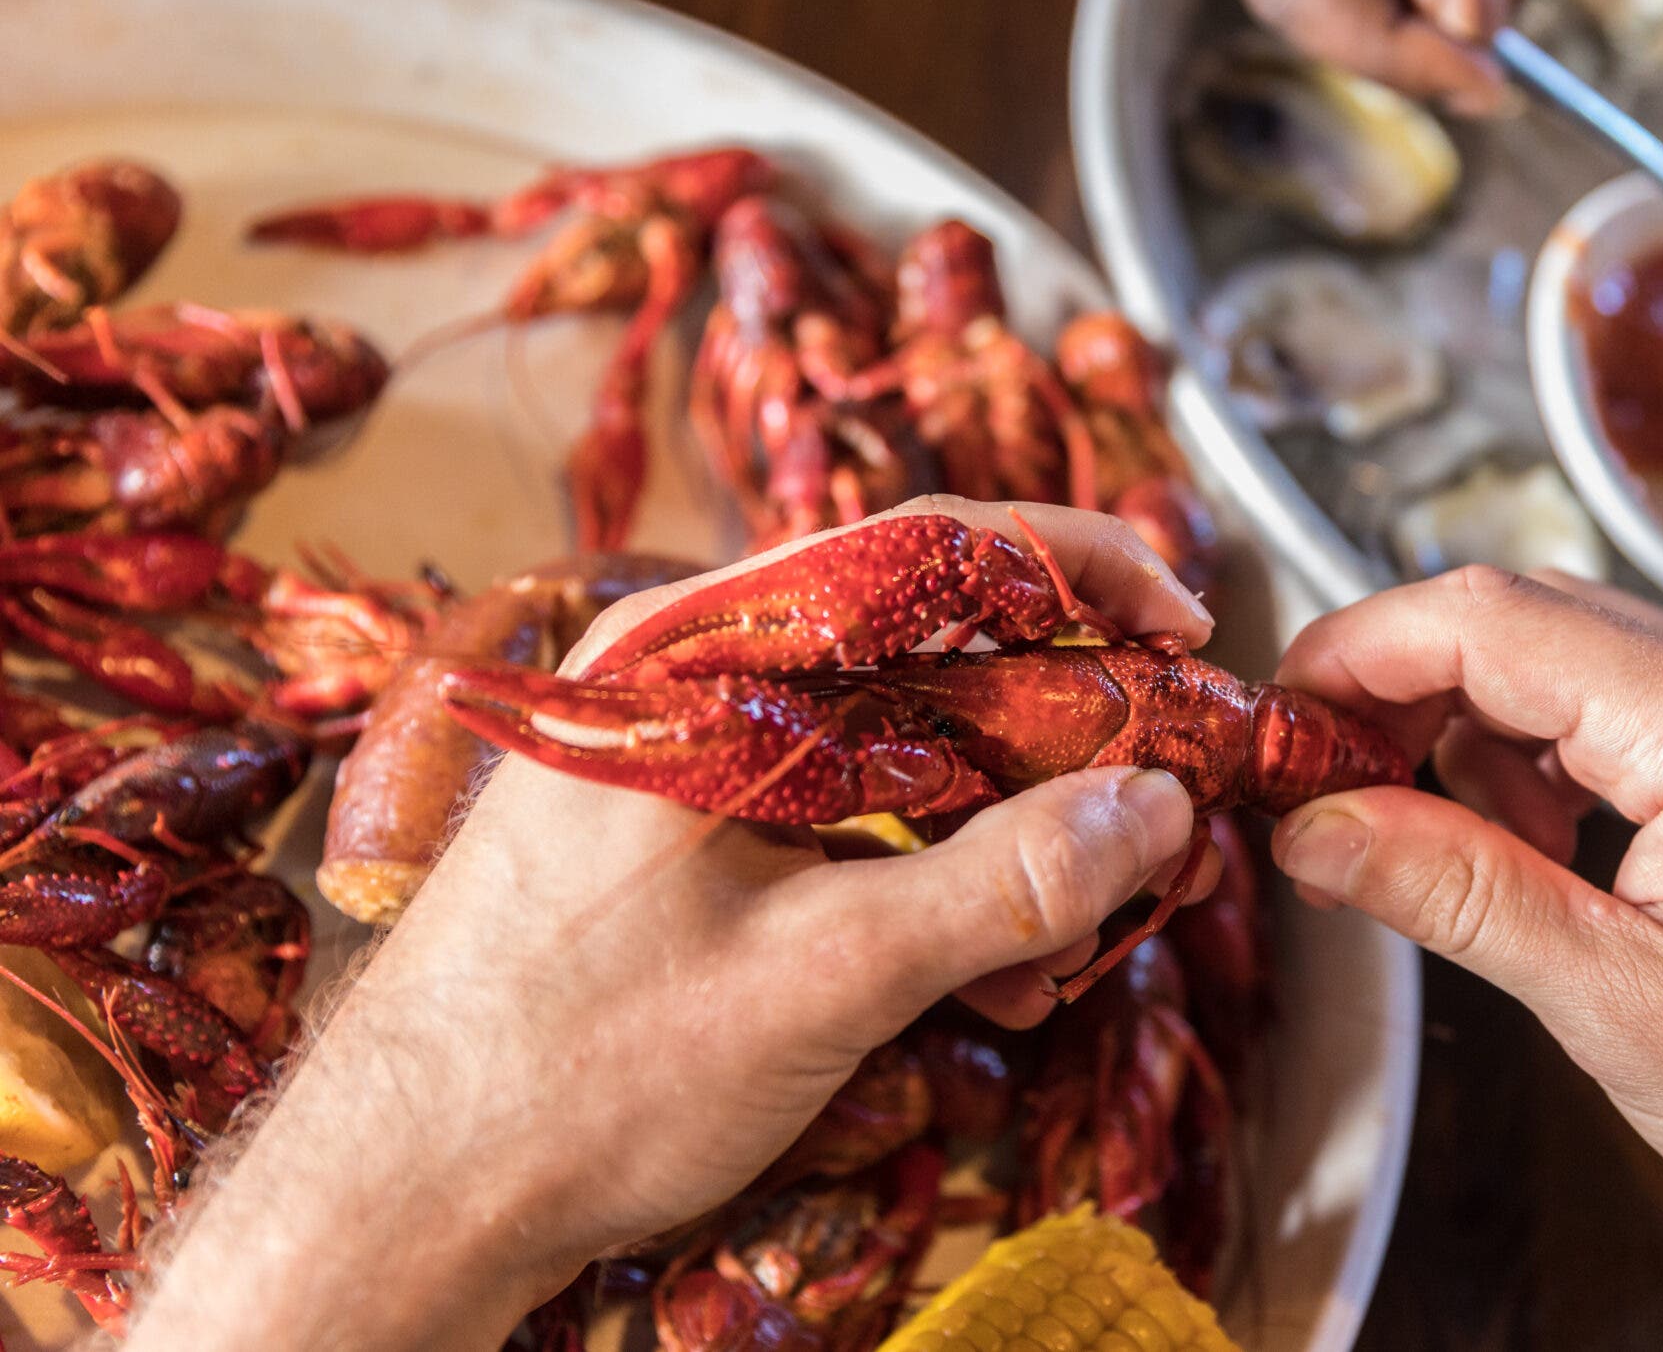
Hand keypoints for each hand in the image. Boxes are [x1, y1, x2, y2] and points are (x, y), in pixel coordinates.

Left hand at [126, 499, 1209, 1351]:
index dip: (1073, 567)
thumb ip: (1004, 883)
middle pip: (925, 643)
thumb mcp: (822, 977)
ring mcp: (691, 758)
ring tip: (1088, 916)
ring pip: (899, 739)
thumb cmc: (564, 1077)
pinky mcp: (695, 834)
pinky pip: (850, 811)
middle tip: (1163, 789)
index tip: (1181, 618)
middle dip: (1065, 722)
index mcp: (695, 656)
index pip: (921, 545)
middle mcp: (689, 678)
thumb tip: (1156, 807)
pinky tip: (997, 967)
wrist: (400, 1198)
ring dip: (1010, 819)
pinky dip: (937, 869)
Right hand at [1267, 567, 1662, 1349]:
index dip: (1355, 647)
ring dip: (1475, 737)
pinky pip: (1625, 713)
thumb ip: (1459, 895)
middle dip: (1401, 692)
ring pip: (1567, 665)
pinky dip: (1547, 766)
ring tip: (1442, 858)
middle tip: (1324, 792)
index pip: (1485, 617)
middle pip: (1519, 621)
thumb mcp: (1623, 1008)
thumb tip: (1319, 825)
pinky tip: (1537, 861)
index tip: (1272, 712)